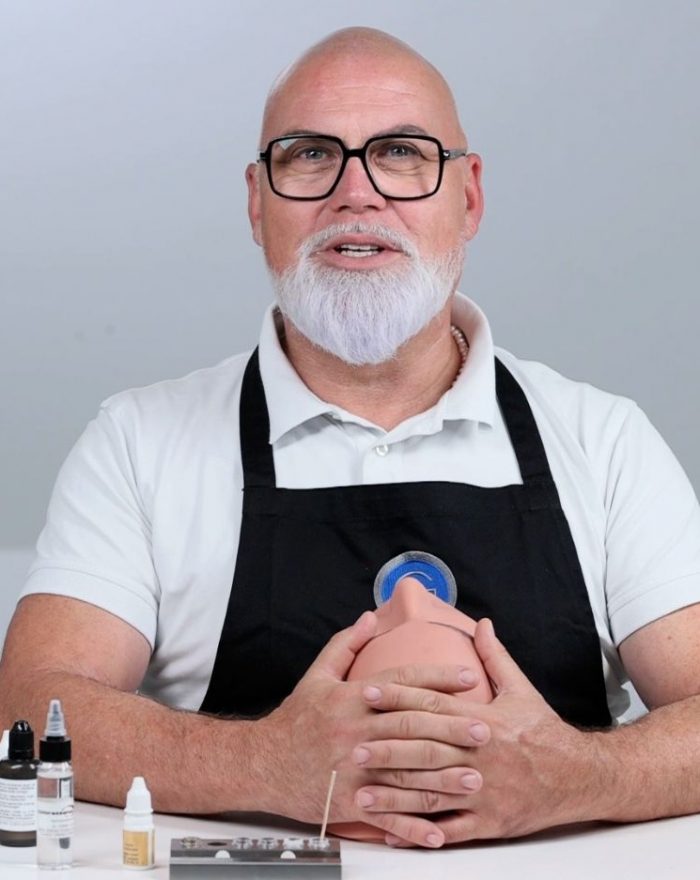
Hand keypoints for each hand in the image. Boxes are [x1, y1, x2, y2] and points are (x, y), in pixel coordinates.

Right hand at [254, 612, 487, 846]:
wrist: (261, 763)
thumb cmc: (294, 719)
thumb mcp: (317, 675)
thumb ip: (346, 645)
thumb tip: (371, 617)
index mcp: (351, 698)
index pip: (402, 684)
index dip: (437, 678)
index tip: (469, 677)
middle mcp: (355, 731)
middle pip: (410, 728)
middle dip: (450, 728)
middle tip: (484, 728)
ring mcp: (352, 769)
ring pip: (404, 773)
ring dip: (442, 777)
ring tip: (474, 777)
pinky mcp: (348, 801)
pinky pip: (385, 816)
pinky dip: (413, 827)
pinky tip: (438, 833)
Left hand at [353, 619, 593, 845]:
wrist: (579, 776)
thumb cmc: (544, 731)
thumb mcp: (521, 689)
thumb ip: (495, 657)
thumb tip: (481, 623)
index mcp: (483, 720)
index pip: (433, 704)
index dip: (398, 695)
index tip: (368, 690)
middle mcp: (479, 756)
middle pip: (425, 749)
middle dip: (387, 748)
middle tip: (353, 746)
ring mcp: (483, 792)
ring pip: (432, 793)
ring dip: (394, 795)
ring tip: (361, 794)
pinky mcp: (489, 823)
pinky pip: (450, 831)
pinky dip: (420, 833)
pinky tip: (393, 834)